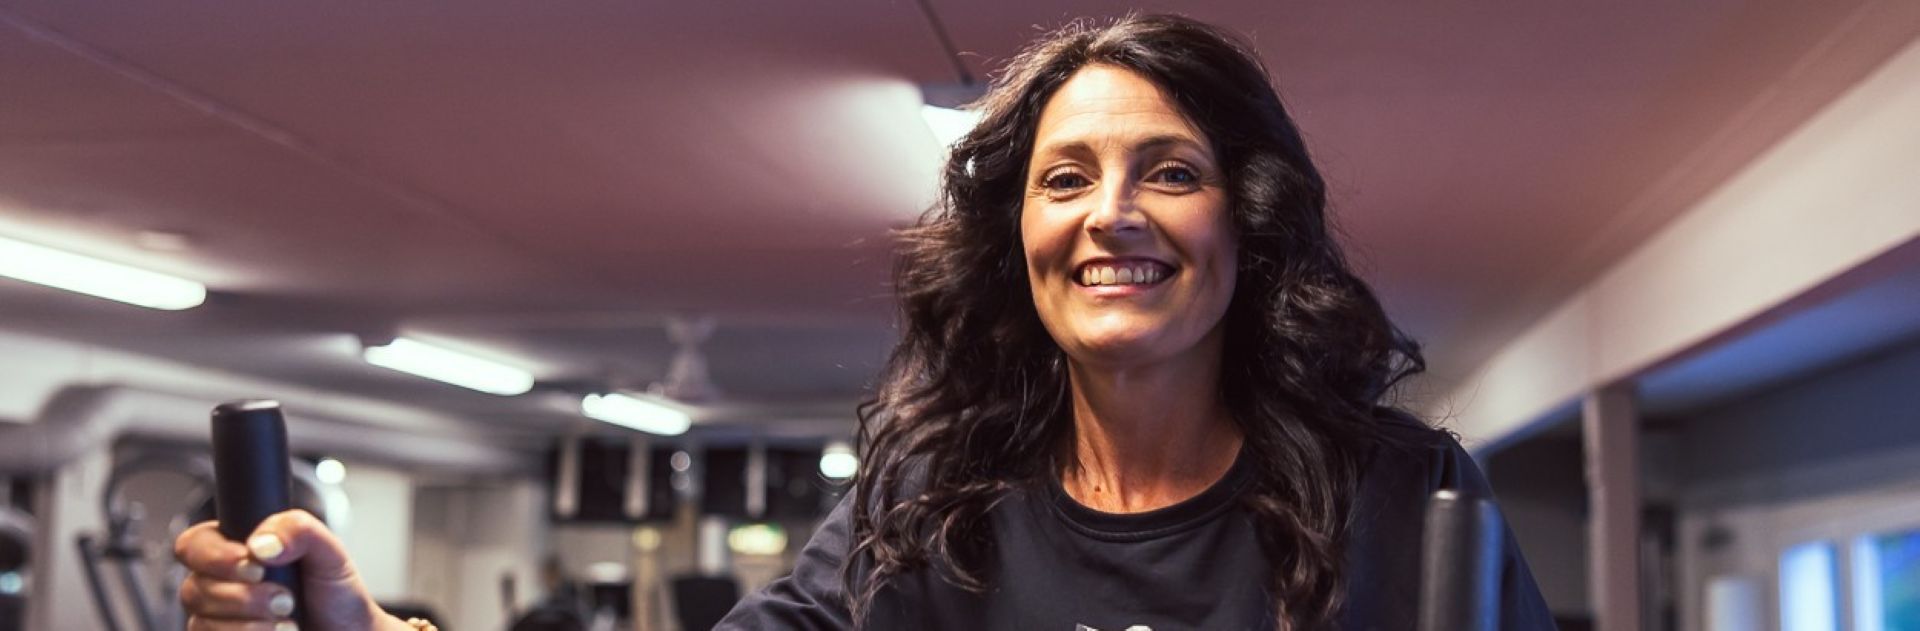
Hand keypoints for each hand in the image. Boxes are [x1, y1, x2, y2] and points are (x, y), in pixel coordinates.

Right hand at [173, 509, 410, 629]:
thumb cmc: (334, 594)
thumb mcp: (328, 551)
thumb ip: (298, 529)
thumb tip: (262, 543)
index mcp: (236, 549)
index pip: (193, 545)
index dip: (216, 556)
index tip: (255, 566)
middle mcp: (219, 583)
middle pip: (195, 587)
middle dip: (244, 596)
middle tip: (286, 599)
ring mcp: (217, 618)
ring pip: (201, 620)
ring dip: (249, 624)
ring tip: (288, 622)